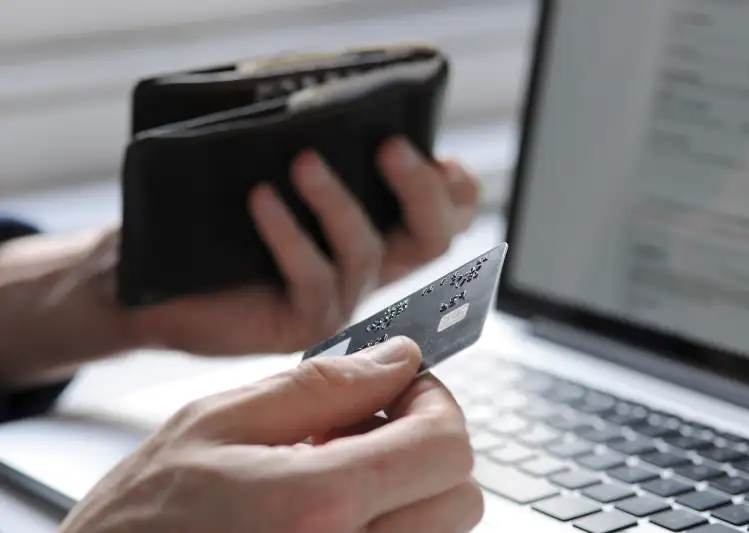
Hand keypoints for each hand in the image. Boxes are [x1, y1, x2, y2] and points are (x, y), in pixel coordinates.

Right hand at [59, 337, 482, 532]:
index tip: (402, 391)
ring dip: (411, 491)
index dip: (433, 404)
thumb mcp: (215, 425)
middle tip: (370, 429)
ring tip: (339, 474)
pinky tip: (333, 511)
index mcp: (316, 505)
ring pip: (443, 532)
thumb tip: (398, 358)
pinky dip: (392, 525)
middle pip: (460, 497)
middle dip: (428, 448)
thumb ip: (319, 387)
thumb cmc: (140, 518)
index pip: (445, 446)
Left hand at [130, 137, 479, 354]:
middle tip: (391, 146)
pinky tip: (262, 199)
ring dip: (338, 202)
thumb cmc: (209, 222)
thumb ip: (316, 156)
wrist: (155, 284)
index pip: (443, 217)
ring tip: (304, 161)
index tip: (444, 159)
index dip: (457, 191)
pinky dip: (290, 233)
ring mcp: (339, 300)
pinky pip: (313, 277)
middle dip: (423, 191)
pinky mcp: (303, 325)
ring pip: (368, 254)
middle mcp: (367, 268)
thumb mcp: (270, 175)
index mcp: (374, 231)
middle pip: (432, 240)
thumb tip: (338, 119)